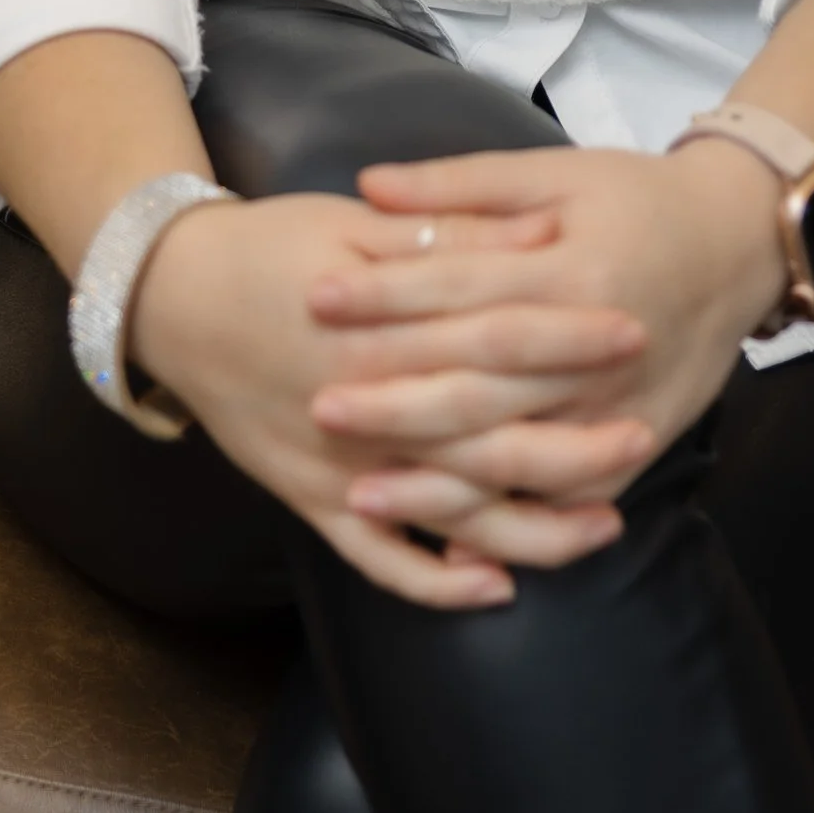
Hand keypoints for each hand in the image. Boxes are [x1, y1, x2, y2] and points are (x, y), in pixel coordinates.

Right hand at [127, 186, 650, 608]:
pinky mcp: (309, 501)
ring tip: (604, 525)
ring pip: (449, 518)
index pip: (496, 343)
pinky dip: (435, 582)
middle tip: (642, 436)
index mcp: (383, 334)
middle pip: (487, 443)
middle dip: (572, 445)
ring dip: (530, 528)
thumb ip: (446, 239)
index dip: (569, 339)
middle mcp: (365, 414)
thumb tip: (536, 236)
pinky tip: (495, 586)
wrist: (171, 297)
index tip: (635, 332)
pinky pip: (378, 561)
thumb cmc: (271, 246)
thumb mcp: (358, 226)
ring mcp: (337, 470)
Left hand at [303, 142, 788, 546]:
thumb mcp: (557, 172)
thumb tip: (369, 185)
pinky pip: (565, 501)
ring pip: (516, 459)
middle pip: (481, 385)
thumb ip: (463, 184)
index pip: (461, 288)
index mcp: (572, 270)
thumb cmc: (640, 197)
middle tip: (318, 406)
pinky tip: (447, 543)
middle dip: (395, 401)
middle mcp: (597, 349)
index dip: (387, 295)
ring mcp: (619, 406)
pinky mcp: (638, 445)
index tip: (316, 297)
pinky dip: (508, 525)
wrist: (741, 242)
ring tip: (359, 491)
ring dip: (437, 482)